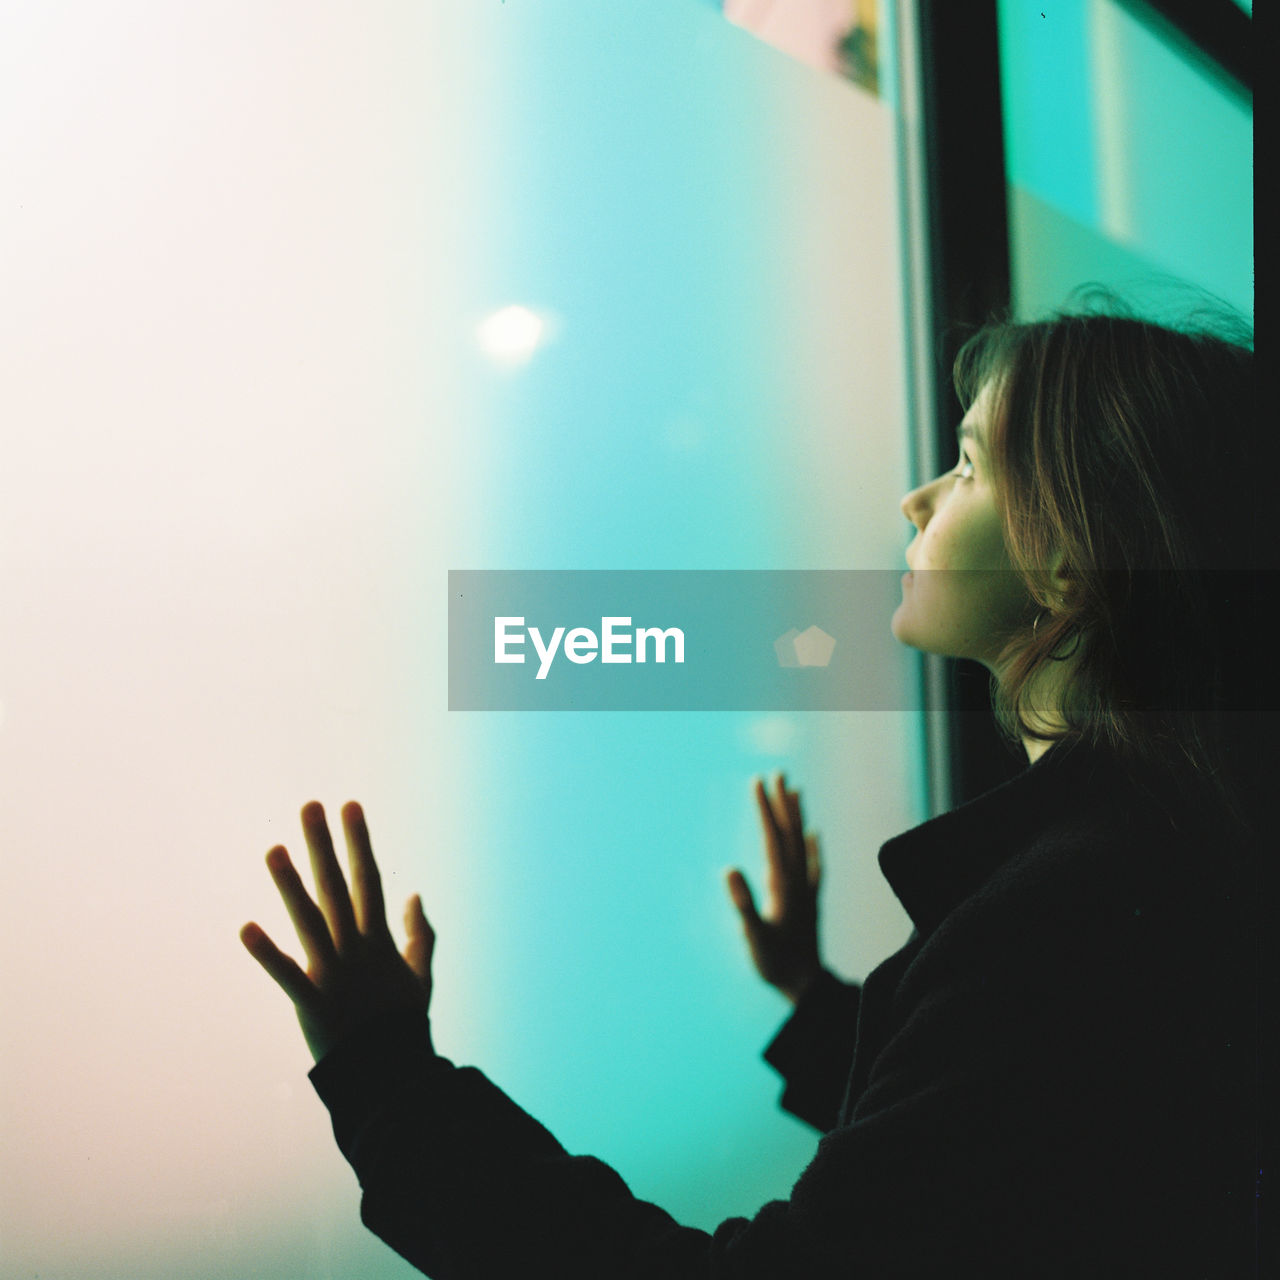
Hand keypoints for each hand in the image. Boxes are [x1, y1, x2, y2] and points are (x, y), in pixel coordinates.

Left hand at [240, 800, 433, 1062]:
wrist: (391, 1073)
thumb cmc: (403, 1023)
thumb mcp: (421, 974)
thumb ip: (419, 934)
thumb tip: (414, 894)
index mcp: (378, 939)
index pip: (367, 878)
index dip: (358, 841)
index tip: (350, 806)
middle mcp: (355, 948)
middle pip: (337, 887)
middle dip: (324, 844)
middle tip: (310, 806)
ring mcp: (334, 973)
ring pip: (309, 920)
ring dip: (290, 884)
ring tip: (273, 849)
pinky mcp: (312, 1002)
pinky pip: (286, 973)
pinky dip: (266, 952)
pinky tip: (245, 926)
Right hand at [726, 774, 822, 1004]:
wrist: (807, 986)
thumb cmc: (776, 963)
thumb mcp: (754, 936)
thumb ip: (743, 903)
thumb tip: (729, 868)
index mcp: (783, 884)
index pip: (772, 838)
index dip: (765, 809)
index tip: (757, 781)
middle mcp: (798, 881)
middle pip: (791, 833)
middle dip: (782, 803)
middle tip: (777, 773)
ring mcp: (806, 889)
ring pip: (803, 844)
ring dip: (797, 816)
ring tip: (795, 789)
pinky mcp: (810, 900)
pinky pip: (813, 865)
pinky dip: (813, 846)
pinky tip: (814, 834)